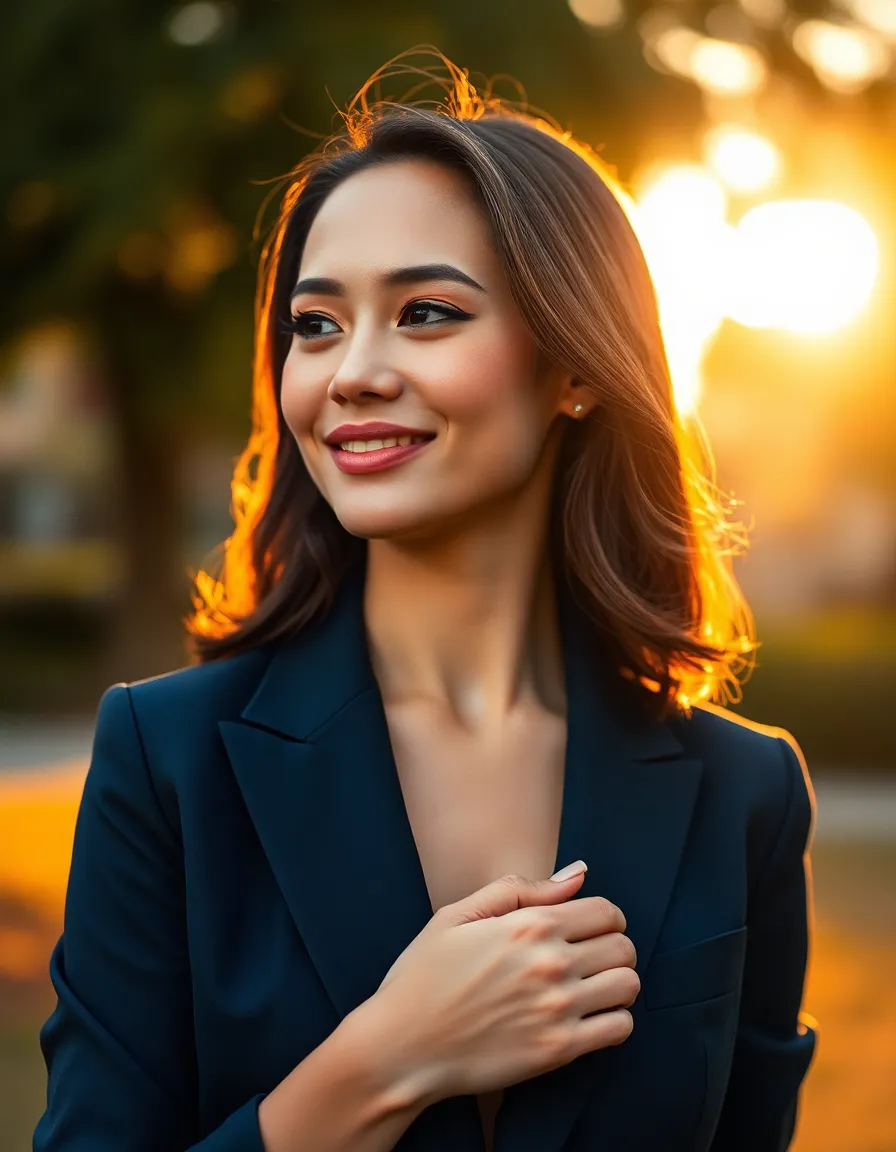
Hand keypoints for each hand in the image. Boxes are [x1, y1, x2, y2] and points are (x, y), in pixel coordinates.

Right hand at [364, 864, 638, 1104]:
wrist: (401, 1047)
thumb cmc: (423, 977)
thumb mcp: (457, 915)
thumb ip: (520, 890)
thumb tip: (577, 874)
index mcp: (529, 925)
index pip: (606, 911)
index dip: (604, 917)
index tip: (589, 929)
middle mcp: (551, 963)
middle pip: (623, 946)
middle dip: (612, 947)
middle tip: (589, 960)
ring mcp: (558, 1008)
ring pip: (628, 985)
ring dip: (617, 983)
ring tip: (592, 988)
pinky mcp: (558, 1049)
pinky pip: (619, 1028)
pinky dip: (614, 1020)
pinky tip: (588, 1018)